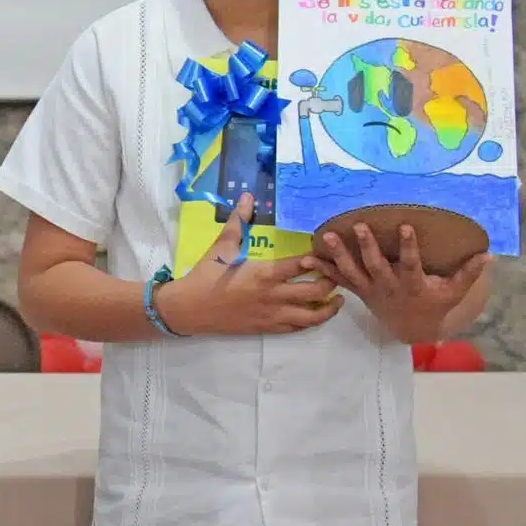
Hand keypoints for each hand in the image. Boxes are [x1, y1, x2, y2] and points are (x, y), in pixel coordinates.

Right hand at [156, 194, 340, 335]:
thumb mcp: (221, 246)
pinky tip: (316, 312)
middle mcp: (274, 296)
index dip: (318, 257)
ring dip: (329, 307)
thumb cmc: (205, 274)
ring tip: (337, 297)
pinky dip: (312, 321)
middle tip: (335, 272)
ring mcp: (273, 315)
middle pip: (316, 290)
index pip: (303, 265)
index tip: (324, 251)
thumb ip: (238, 222)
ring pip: (313, 316)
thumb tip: (248, 197)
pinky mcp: (268, 328)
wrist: (189, 308)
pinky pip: (298, 328)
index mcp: (265, 273)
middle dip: (331, 281)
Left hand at [306, 224, 489, 344]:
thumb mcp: (453, 292)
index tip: (405, 226)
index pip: (410, 263)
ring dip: (337, 255)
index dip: (407, 247)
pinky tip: (305, 258)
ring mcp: (370, 290)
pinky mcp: (358, 291)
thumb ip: (467, 273)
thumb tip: (488, 255)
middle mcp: (388, 287)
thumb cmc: (434, 304)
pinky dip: (322, 270)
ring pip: (351, 272)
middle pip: (375, 265)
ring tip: (325, 237)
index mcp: (412, 284)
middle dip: (366, 246)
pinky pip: (337, 280)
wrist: (412, 328)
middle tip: (357, 226)